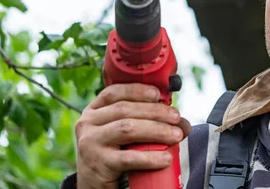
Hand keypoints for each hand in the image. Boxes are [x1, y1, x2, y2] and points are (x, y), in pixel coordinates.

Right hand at [74, 83, 191, 188]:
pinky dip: (150, 157)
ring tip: (176, 135)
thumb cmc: (113, 154)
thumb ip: (145, 121)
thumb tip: (182, 123)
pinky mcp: (99, 164)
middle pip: (125, 109)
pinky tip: (165, 158)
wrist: (93, 186)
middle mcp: (88, 123)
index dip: (136, 90)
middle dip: (155, 111)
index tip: (157, 94)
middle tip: (176, 118)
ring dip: (157, 130)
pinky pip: (129, 157)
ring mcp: (90, 143)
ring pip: (128, 128)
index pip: (113, 93)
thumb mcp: (123, 133)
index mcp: (94, 111)